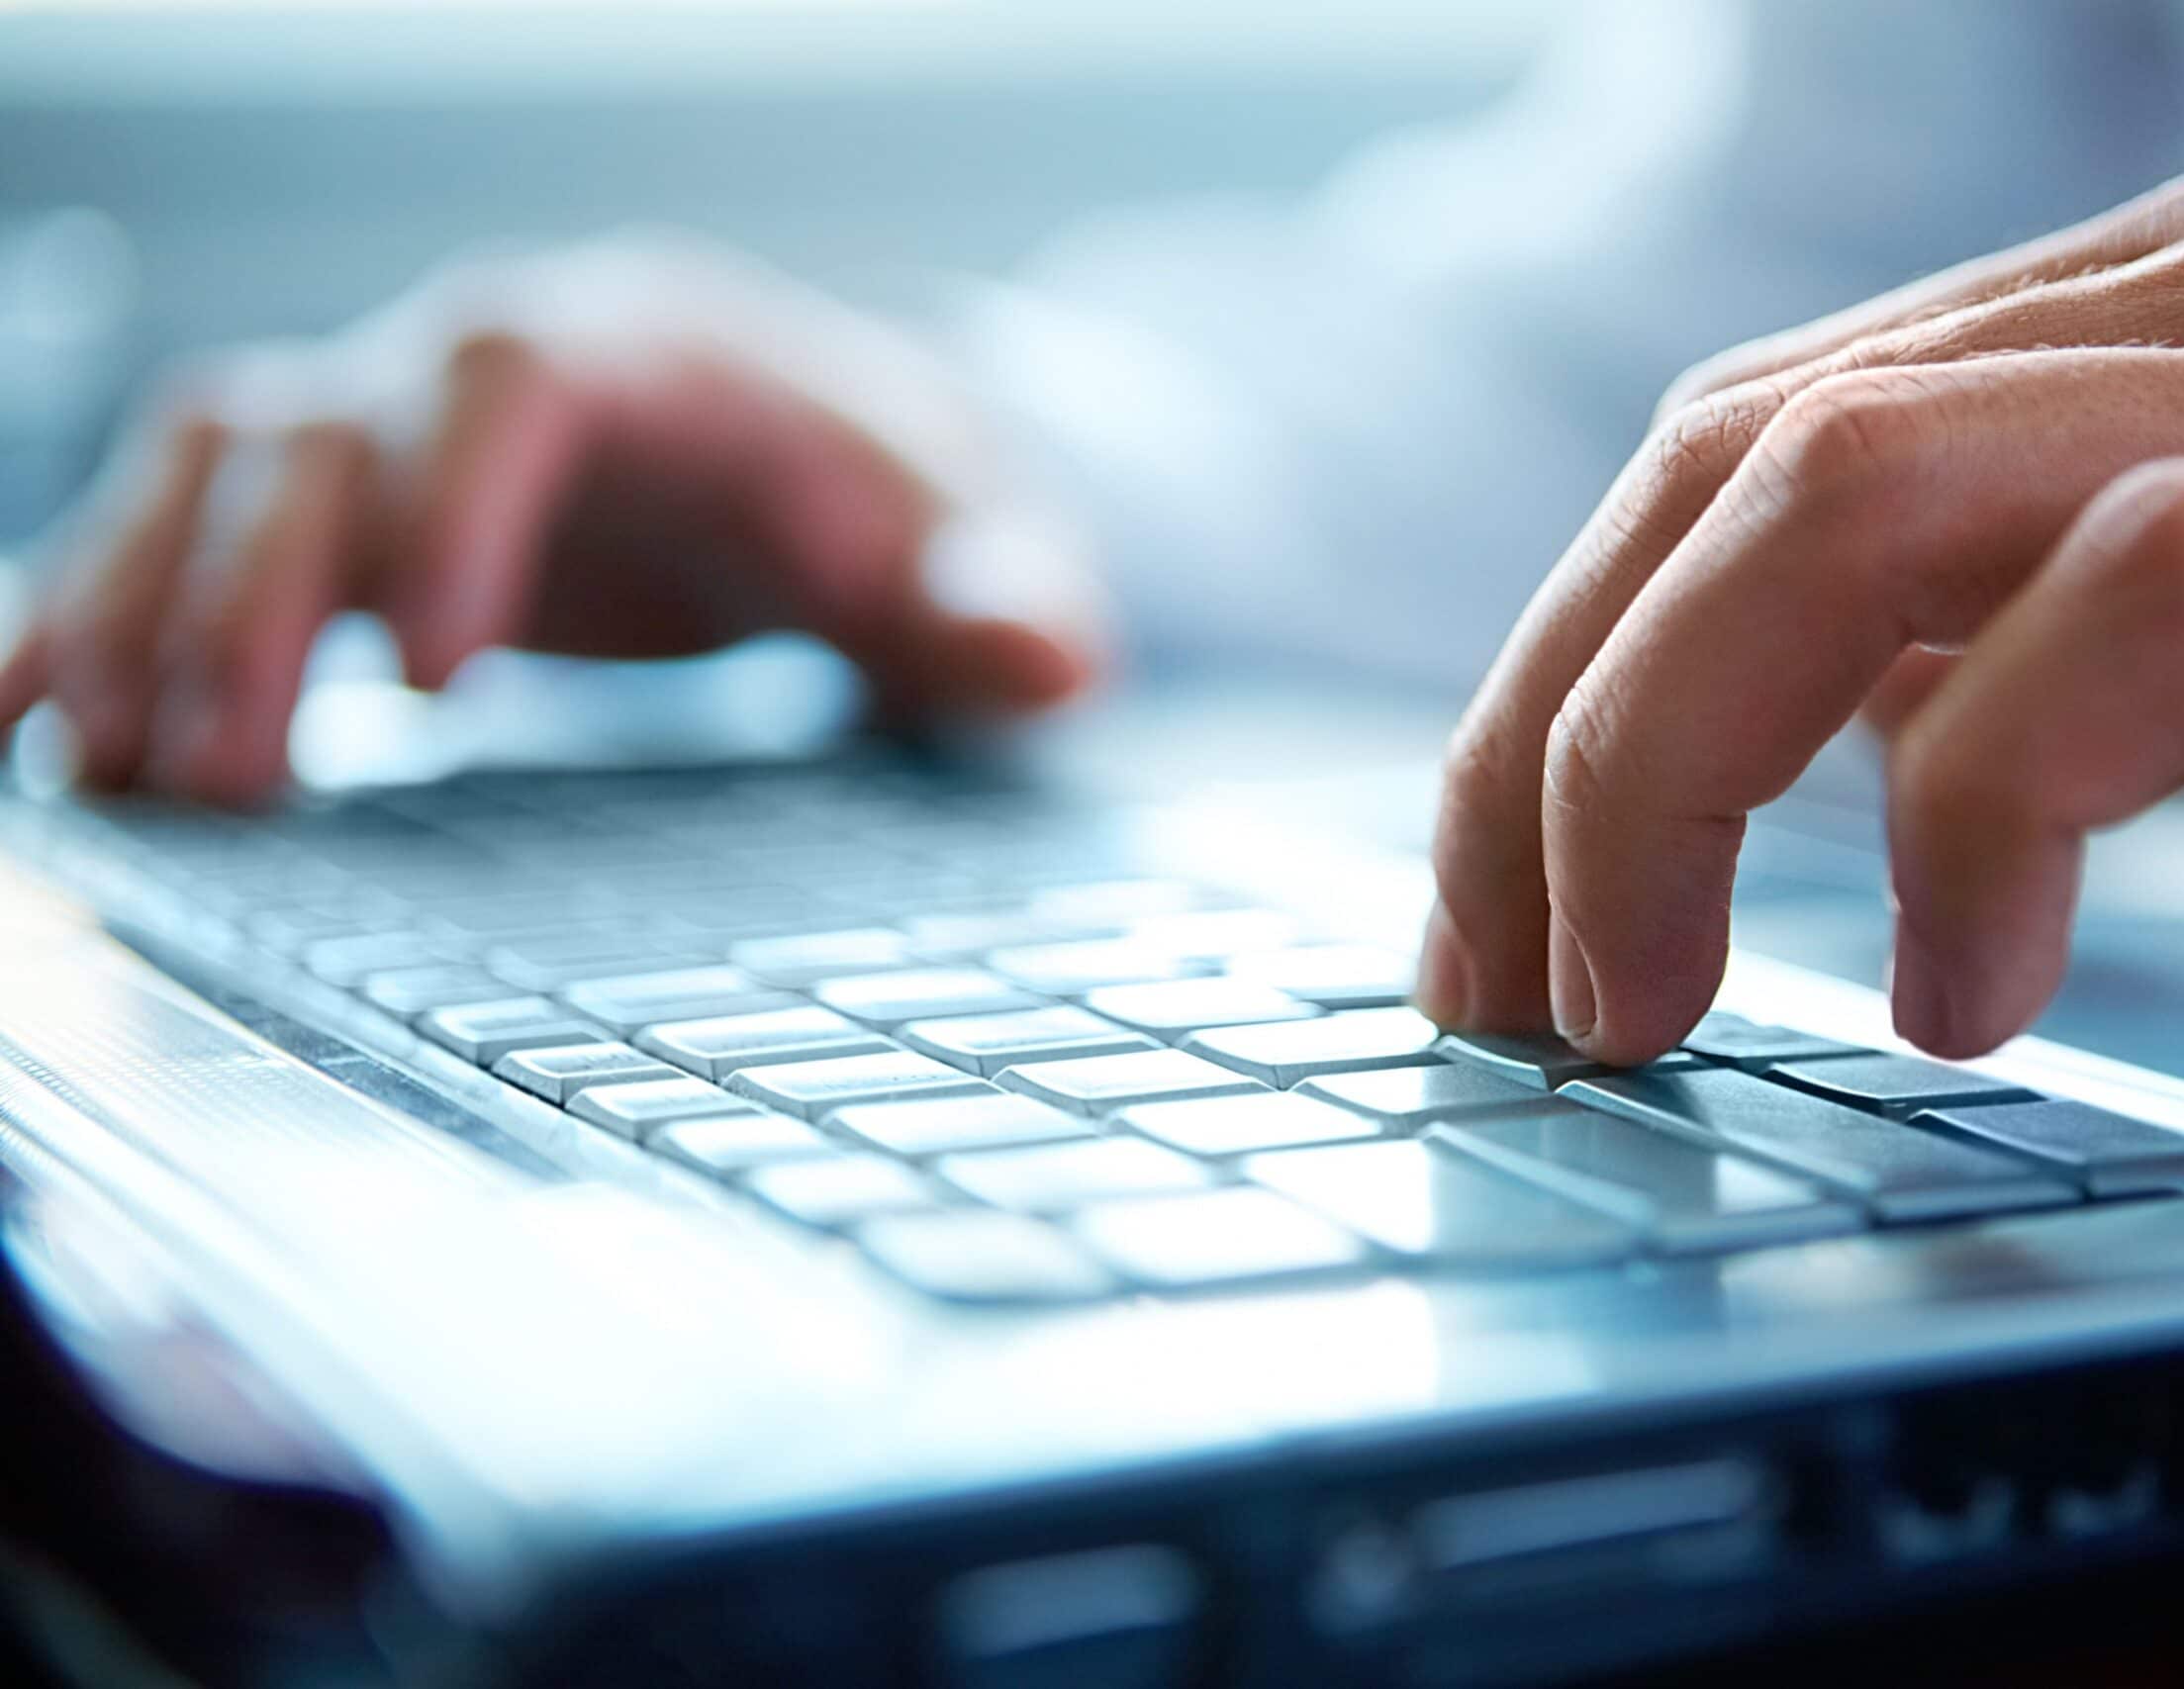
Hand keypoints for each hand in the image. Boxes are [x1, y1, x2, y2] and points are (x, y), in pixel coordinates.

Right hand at [0, 238, 1107, 804]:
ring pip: (211, 466)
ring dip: (137, 607)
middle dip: (250, 589)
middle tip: (225, 773)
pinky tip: (20, 724)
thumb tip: (1043, 661)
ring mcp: (404, 428)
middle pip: (322, 420)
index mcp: (655, 350)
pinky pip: (178, 528)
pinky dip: (91, 611)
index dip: (455, 500)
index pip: (516, 366)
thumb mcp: (990, 553)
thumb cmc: (910, 510)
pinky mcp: (351, 512)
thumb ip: (1011, 604)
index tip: (438, 677)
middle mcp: (495, 367)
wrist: (839, 476)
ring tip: (101, 775)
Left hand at [1416, 153, 2183, 1062]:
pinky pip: (2140, 605)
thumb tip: (1835, 752)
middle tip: (1516, 1002)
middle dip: (1553, 748)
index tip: (1488, 918)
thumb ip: (2052, 644)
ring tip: (1647, 1010)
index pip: (1726, 450)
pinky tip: (1969, 993)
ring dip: (1673, 771)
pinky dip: (1996, 810)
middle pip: (1728, 463)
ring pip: (1853, 493)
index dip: (1551, 688)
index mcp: (2140, 316)